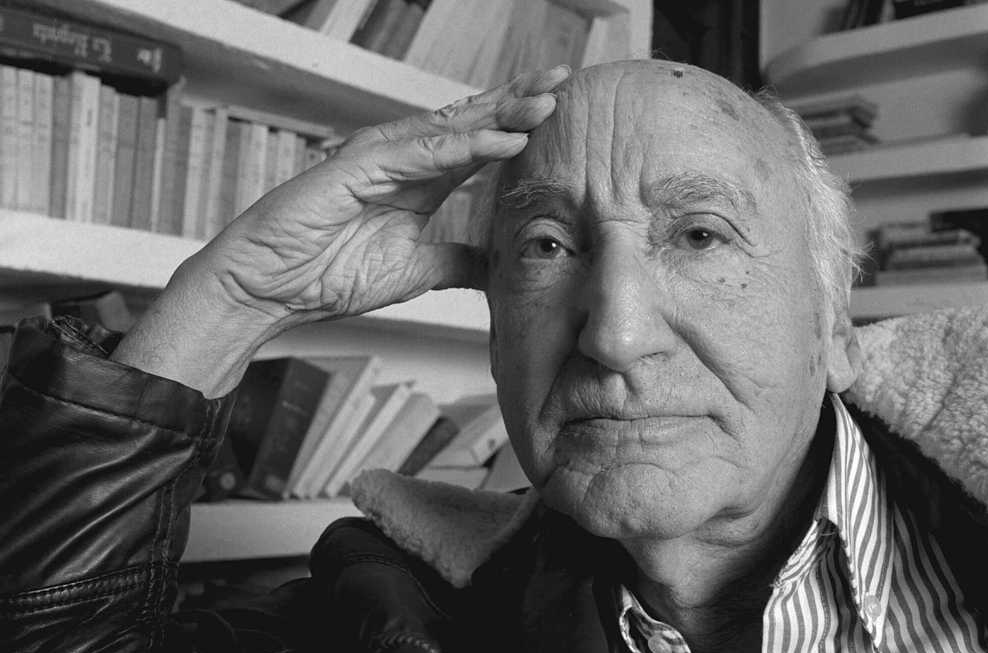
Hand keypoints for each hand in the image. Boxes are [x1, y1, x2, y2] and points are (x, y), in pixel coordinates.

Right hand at [199, 65, 570, 326]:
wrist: (272, 289)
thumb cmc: (329, 275)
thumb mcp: (416, 271)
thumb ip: (457, 261)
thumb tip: (498, 267)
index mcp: (419, 182)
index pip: (477, 145)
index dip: (516, 126)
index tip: (558, 116)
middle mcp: (403, 161)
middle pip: (469, 122)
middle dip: (516, 100)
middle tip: (561, 81)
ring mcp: (380, 158)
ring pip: (449, 127)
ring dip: (499, 113)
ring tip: (544, 100)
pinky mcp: (358, 165)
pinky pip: (420, 151)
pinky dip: (463, 145)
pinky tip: (501, 138)